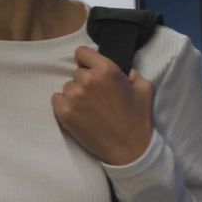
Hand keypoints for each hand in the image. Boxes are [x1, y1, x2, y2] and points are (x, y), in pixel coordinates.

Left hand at [51, 46, 154, 165]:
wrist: (129, 149)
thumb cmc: (138, 119)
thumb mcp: (144, 88)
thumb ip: (132, 73)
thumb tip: (124, 71)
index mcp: (106, 69)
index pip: (82, 52)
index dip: (87, 61)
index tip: (91, 69)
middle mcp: (88, 80)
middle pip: (76, 72)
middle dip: (85, 81)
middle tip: (98, 96)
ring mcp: (74, 96)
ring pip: (67, 86)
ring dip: (76, 94)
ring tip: (91, 108)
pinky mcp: (64, 111)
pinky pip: (57, 99)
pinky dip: (64, 104)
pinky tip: (80, 113)